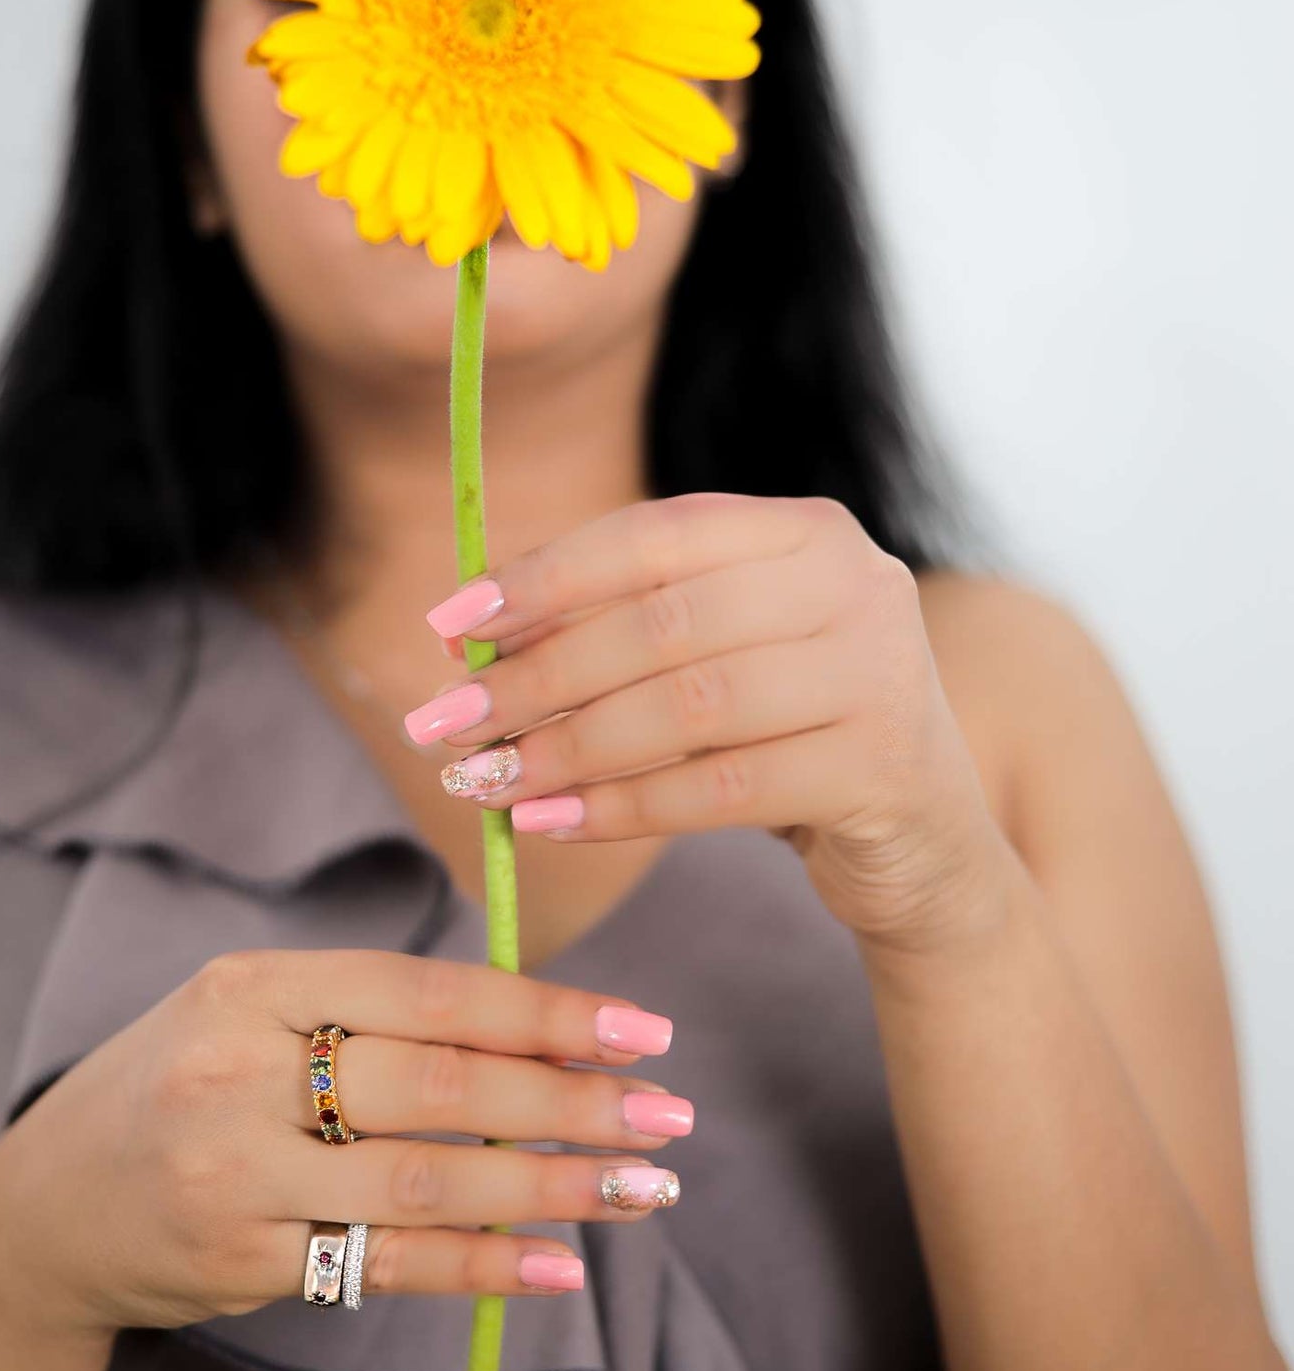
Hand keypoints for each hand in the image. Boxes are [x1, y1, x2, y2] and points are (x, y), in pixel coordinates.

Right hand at [0, 951, 689, 1334]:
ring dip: (552, 1188)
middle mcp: (239, 1072)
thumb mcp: (246, 1014)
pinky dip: (484, 1268)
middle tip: (670, 1118)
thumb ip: (366, 1011)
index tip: (644, 1033)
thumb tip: (538, 1024)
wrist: (44, 1209)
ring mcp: (235, 1173)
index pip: (428, 992)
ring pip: (426, 1182)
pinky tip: (559, 1265)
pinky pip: (386, 1264)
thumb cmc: (180, 1087)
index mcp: (254, 986)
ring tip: (643, 1190)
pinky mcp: (240, 1262)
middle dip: (571, 1102)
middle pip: (441, 1087)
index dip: (546, 1012)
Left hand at [410, 492, 1013, 951]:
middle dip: (537, 675)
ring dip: (567, 748)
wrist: (924, 841)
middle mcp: (856, 584)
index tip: (447, 627)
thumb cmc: (791, 733)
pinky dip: (622, 808)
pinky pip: (720, 790)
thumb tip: (468, 639)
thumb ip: (627, 627)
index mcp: (807, 530)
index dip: (541, 578)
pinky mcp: (883, 770)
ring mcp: (881, 675)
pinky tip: (550, 822)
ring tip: (485, 781)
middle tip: (445, 722)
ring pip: (687, 708)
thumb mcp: (724, 654)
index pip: (653, 535)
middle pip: (661, 623)